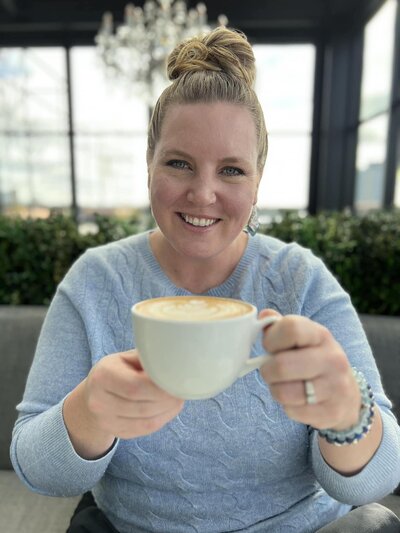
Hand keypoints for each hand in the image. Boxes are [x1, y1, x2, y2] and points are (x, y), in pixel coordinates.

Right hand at [84, 350, 184, 438]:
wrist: (94, 393)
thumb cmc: (118, 369)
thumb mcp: (127, 357)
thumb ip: (148, 358)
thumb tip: (176, 360)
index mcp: (103, 376)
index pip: (136, 386)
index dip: (160, 387)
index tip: (177, 380)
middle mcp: (99, 402)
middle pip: (143, 406)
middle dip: (168, 400)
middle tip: (183, 390)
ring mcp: (106, 421)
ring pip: (147, 421)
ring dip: (169, 410)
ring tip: (178, 398)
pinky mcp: (116, 432)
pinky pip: (145, 430)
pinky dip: (162, 419)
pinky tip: (170, 408)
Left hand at [259, 310, 360, 430]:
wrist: (346, 394)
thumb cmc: (313, 360)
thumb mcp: (302, 339)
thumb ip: (280, 326)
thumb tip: (263, 316)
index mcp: (321, 335)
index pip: (290, 328)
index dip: (271, 339)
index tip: (270, 347)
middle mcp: (332, 359)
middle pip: (281, 365)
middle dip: (267, 370)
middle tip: (271, 371)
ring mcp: (335, 386)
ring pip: (283, 392)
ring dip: (276, 390)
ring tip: (284, 385)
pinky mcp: (332, 411)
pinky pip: (292, 411)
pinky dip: (288, 407)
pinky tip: (298, 400)